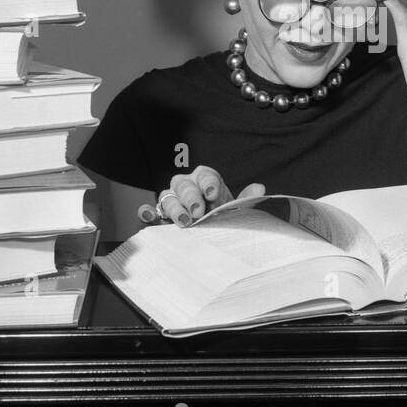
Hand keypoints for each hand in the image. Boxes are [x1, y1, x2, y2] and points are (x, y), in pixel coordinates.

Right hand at [137, 165, 265, 227]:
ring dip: (174, 208)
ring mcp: (172, 200)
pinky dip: (147, 212)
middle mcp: (186, 186)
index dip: (208, 183)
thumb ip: (246, 199)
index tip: (213, 194)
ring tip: (184, 221)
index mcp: (205, 179)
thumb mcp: (237, 208)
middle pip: (184, 185)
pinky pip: (150, 210)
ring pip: (167, 197)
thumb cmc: (222, 215)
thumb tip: (260, 189)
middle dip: (191, 197)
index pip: (205, 175)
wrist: (211, 230)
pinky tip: (147, 216)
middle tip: (198, 212)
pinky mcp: (160, 216)